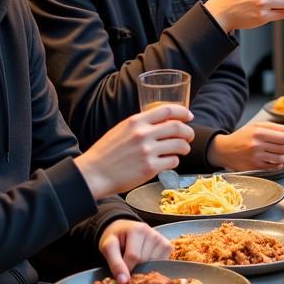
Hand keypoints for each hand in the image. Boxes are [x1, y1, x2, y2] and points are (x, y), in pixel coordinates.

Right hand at [76, 104, 194, 198]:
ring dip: (185, 147)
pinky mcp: (150, 168)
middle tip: (189, 136)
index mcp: (136, 121)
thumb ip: (140, 125)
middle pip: (177, 127)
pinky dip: (175, 161)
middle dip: (188, 131)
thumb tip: (160, 123)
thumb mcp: (121, 129)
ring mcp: (147, 151)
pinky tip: (170, 162)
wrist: (94, 173)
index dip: (182, 112)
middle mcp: (143, 134)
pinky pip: (172, 161)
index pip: (167, 110)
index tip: (189, 116)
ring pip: (179, 145)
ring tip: (183, 149)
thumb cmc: (106, 152)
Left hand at [98, 219, 172, 281]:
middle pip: (144, 261)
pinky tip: (145, 260)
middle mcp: (153, 233)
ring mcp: (162, 240)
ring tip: (136, 258)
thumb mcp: (108, 248)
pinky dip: (152, 266)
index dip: (125, 268)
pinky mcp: (167, 246)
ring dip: (144, 267)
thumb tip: (124, 282)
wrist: (123, 230)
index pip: (133, 256)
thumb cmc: (116, 239)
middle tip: (127, 260)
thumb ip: (115, 264)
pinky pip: (161, 264)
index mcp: (138, 230)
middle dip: (135, 266)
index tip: (119, 269)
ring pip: (154, 265)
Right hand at [208, 122, 283, 170]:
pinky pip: (276, 168)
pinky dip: (279, 164)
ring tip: (279, 151)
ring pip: (283, 159)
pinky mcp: (255, 168)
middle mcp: (257, 145)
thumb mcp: (260, 126)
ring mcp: (256, 158)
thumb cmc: (244, 136)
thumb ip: (282, 129)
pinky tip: (274, 158)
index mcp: (259, 132)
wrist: (224, 149)